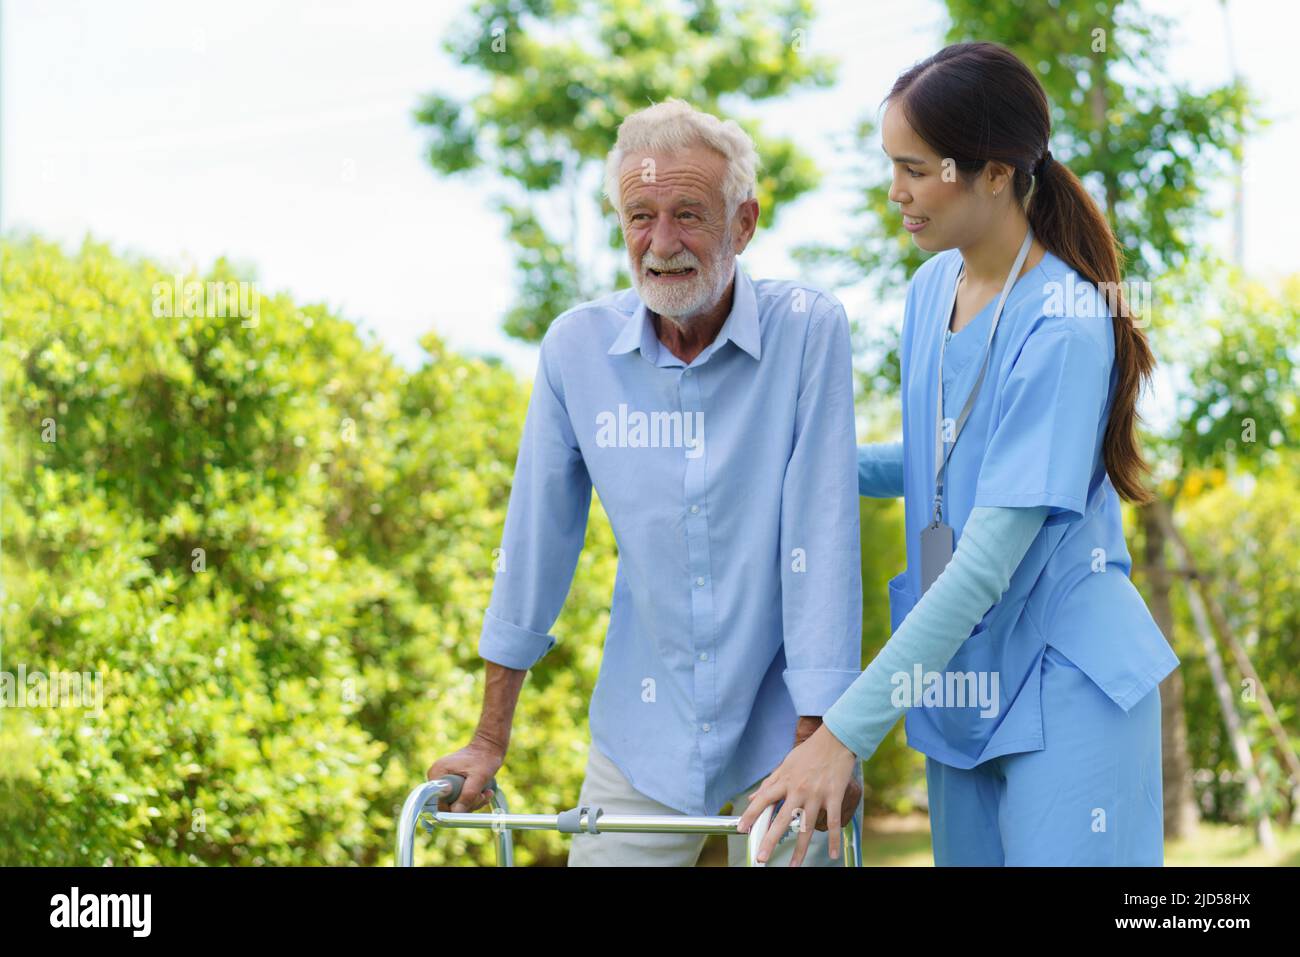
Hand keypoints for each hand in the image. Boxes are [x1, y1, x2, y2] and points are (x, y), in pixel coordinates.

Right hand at [425, 736, 505, 812]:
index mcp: (438, 773)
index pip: (439, 802)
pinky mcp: (451, 783)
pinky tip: (484, 792)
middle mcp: (436, 777)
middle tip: (483, 796)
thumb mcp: (479, 778)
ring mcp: (443, 780)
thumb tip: (456, 813)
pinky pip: (459, 798)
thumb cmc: (484, 758)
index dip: (455, 808)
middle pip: (447, 804)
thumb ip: (468, 795)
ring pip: (455, 803)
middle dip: (468, 804)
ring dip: (473, 802)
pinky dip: (472, 798)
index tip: (473, 801)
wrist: (488, 748)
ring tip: (486, 792)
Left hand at [735, 725, 858, 864]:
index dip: (750, 815)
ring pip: (807, 827)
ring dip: (800, 849)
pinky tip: (832, 855)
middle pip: (782, 819)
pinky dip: (833, 840)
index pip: (763, 800)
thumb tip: (752, 798)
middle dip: (770, 840)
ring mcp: (817, 795)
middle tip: (762, 857)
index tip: (741, 829)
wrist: (835, 740)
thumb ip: (769, 783)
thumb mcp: (785, 764)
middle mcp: (799, 790)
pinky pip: (833, 822)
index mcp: (785, 781)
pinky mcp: (834, 797)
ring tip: (793, 865)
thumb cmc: (809, 752)